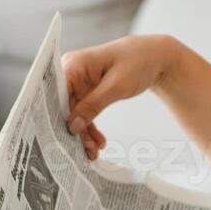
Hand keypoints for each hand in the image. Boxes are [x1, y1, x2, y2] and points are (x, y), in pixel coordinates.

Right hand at [61, 35, 180, 160]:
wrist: (154, 57)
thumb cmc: (137, 62)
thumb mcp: (116, 86)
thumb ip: (93, 105)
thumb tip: (72, 126)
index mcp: (73, 64)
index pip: (55, 94)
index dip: (56, 117)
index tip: (60, 140)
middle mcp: (71, 72)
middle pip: (64, 107)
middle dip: (74, 131)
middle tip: (84, 152)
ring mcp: (79, 82)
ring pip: (75, 113)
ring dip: (83, 134)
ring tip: (93, 152)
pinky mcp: (87, 91)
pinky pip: (84, 112)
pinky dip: (90, 128)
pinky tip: (98, 142)